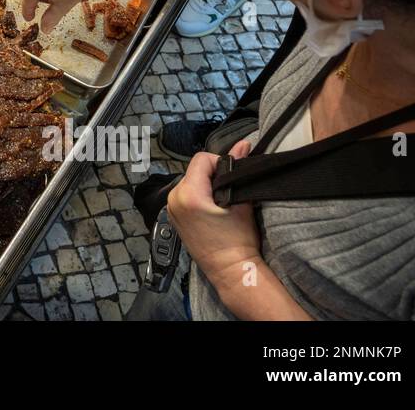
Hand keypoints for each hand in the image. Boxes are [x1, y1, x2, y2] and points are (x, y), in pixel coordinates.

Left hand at [167, 140, 262, 294]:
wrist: (230, 270)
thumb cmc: (238, 242)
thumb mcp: (242, 202)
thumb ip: (239, 169)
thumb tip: (243, 145)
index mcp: (189, 194)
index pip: (202, 159)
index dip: (220, 162)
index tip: (232, 174)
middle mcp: (174, 199)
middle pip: (194, 170)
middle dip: (213, 174)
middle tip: (229, 188)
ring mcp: (171, 209)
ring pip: (189, 181)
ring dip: (205, 185)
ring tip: (222, 200)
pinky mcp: (173, 217)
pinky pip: (184, 194)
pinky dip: (198, 195)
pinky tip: (212, 208)